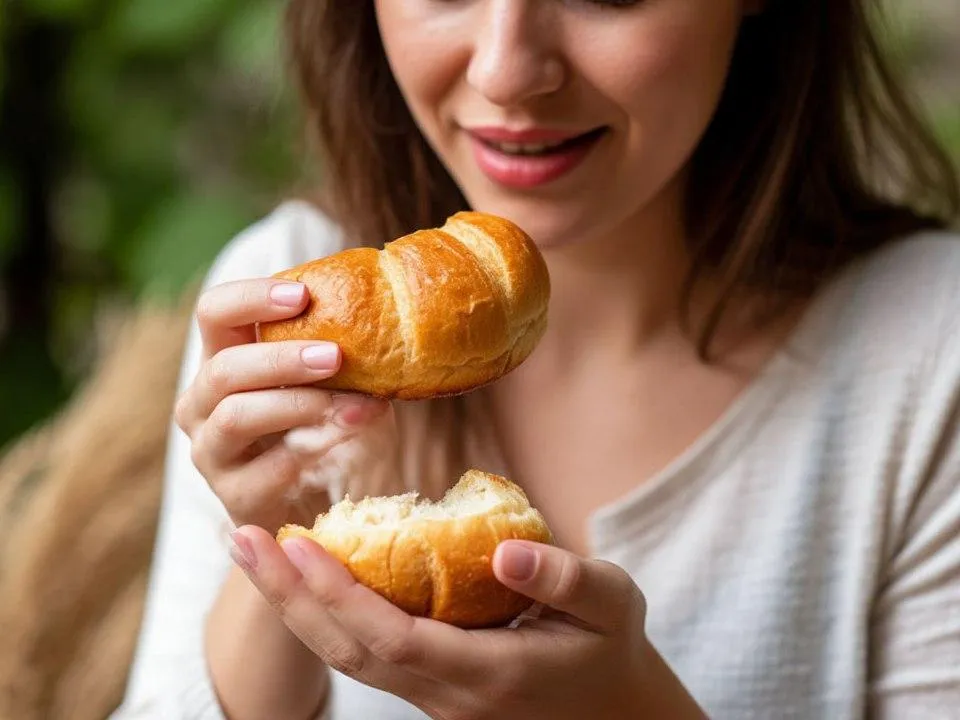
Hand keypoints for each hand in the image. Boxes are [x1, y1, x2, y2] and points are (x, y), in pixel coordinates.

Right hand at [174, 278, 399, 532]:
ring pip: (237, 416)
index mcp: (220, 358)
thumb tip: (384, 314)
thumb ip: (337, 348)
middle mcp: (201, 403)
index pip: (214, 312)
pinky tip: (348, 438)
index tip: (303, 295)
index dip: (251, 297)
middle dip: (281, 358)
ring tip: (354, 403)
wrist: (313, 501)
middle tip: (336, 356)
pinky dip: (312, 450)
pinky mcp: (233, 495)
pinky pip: (266, 468)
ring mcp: (210, 452)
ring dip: (300, 404)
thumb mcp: (328, 381)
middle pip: (223, 368)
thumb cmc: (321, 424)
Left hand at [228, 526, 707, 719]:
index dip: (337, 593)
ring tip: (256, 554)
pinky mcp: (427, 685)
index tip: (298, 541)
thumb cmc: (611, 651)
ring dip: (294, 607)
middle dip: (288, 598)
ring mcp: (430, 696)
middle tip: (242, 539)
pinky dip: (323, 616)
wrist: (613, 714)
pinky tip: (305, 577)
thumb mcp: (611, 605)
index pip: (389, 636)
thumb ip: (565, 578)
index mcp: (485, 673)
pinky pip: (362, 654)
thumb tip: (505, 551)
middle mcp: (443, 694)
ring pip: (344, 658)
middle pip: (345, 652)